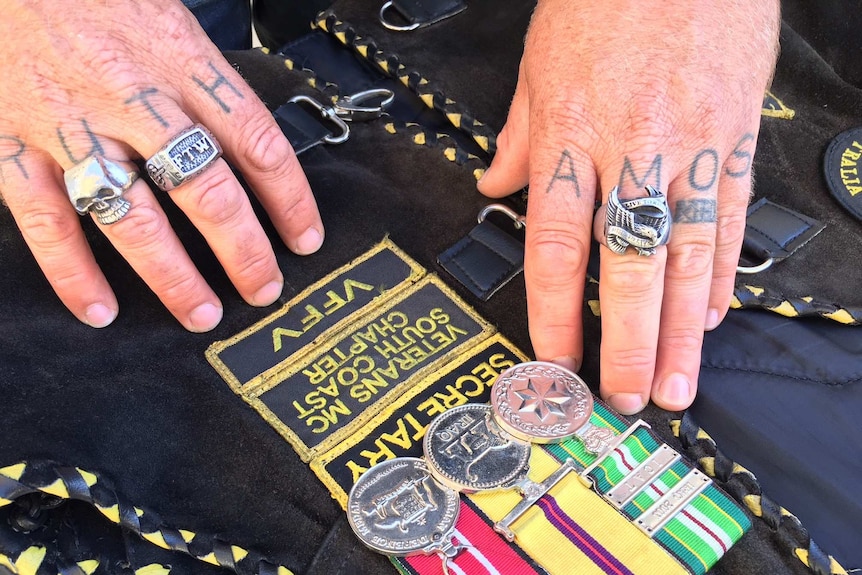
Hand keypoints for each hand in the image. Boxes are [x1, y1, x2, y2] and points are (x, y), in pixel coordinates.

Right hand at [0, 0, 322, 330]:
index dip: (290, 200)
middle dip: (243, 252)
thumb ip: (207, 84)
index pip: (257, 143)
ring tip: (202, 314)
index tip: (306, 240)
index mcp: (181, 62)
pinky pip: (49, 224)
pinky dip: (73, 275)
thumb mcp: (170, 21)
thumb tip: (252, 149)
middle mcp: (133, 98)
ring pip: (135, 219)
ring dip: (174, 278)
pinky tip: (99, 311)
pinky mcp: (14, 145)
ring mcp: (71, 126)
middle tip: (263, 290)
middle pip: (206, 192)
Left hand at [478, 0, 779, 412]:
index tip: (555, 357)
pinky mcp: (735, 137)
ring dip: (680, 330)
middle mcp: (631, 148)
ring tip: (674, 382)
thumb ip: (519, 137)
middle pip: (627, 264)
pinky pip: (730, 218)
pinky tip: (710, 315)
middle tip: (623, 396)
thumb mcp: (539, 66)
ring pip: (686, 255)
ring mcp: (691, 146)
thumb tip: (494, 183)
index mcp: (571, 134)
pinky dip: (720, 272)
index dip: (556, 311)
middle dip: (626, 341)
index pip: (556, 244)